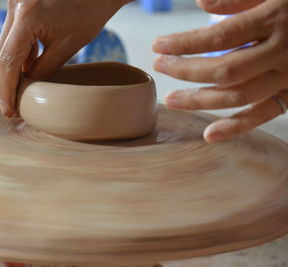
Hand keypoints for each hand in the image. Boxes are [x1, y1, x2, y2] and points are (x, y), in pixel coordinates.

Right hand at [0, 0, 129, 116]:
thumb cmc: (90, 12)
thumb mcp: (68, 46)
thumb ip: (44, 69)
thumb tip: (28, 87)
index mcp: (26, 16)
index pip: (8, 59)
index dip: (6, 89)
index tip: (8, 110)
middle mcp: (14, 5)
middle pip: (1, 52)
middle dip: (5, 82)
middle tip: (10, 107)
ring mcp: (15, 2)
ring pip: (5, 43)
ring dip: (11, 68)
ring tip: (18, 93)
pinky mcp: (20, 4)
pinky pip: (13, 33)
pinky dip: (19, 53)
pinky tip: (26, 71)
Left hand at [152, 0, 287, 142]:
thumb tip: (202, 4)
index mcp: (275, 19)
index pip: (219, 37)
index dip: (184, 43)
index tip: (159, 45)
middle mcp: (281, 53)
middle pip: (224, 70)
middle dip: (185, 70)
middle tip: (159, 65)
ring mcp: (287, 77)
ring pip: (237, 96)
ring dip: (199, 101)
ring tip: (171, 100)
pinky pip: (264, 115)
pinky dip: (236, 127)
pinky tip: (209, 135)